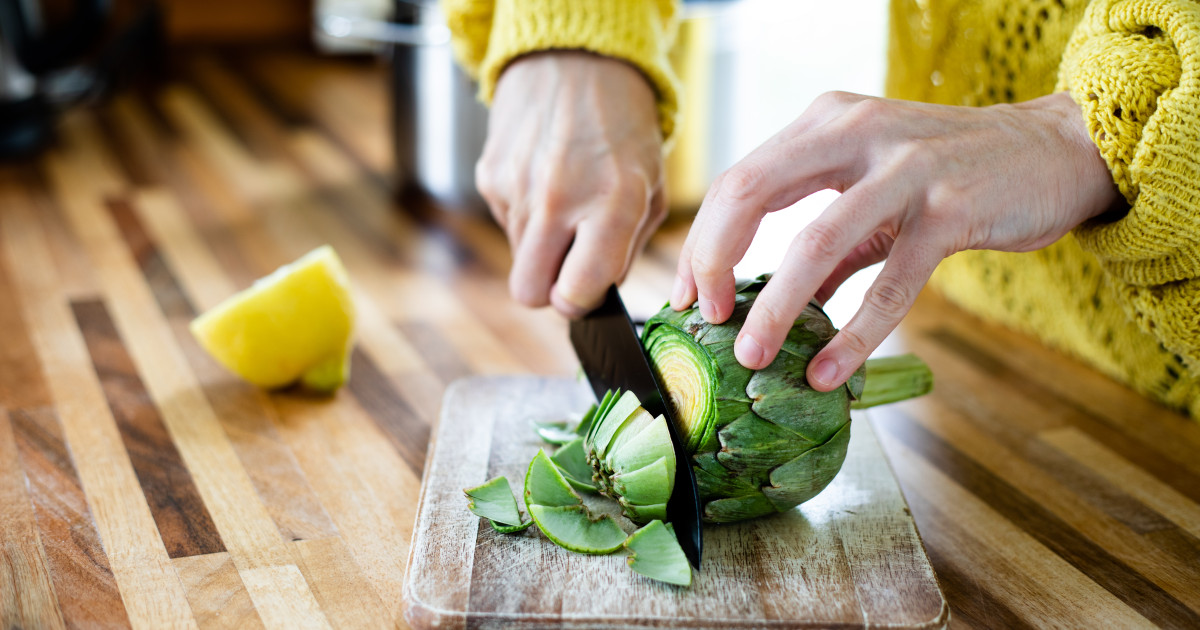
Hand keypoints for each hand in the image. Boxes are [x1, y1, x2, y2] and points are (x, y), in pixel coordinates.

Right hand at [478, 51, 665, 316]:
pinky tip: (545, 180)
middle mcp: (560, 197)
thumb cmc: (623, 129)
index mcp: (613, 203)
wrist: (575, 59)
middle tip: (569, 266)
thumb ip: (628, 249)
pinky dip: (526, 215)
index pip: (575, 293)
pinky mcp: (490, 175)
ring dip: (541, 245)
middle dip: (548, 291)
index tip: (587, 290)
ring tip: (566, 201)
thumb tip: (598, 293)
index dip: (580, 303)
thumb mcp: (652, 188)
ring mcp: (518, 186)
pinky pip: (505, 223)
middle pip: (528, 293)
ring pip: (518, 259)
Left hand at [671, 91, 1120, 389]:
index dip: (704, 243)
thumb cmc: (952, 174)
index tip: (688, 296)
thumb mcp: (873, 194)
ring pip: (815, 242)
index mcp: (826, 123)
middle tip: (705, 319)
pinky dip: (854, 334)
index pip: (738, 180)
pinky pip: (889, 284)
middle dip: (713, 262)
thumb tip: (770, 308)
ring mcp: (905, 168)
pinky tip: (829, 372)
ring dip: (774, 307)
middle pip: (751, 194)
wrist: (1053, 151)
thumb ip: (826, 247)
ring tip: (752, 356)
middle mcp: (855, 132)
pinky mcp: (950, 210)